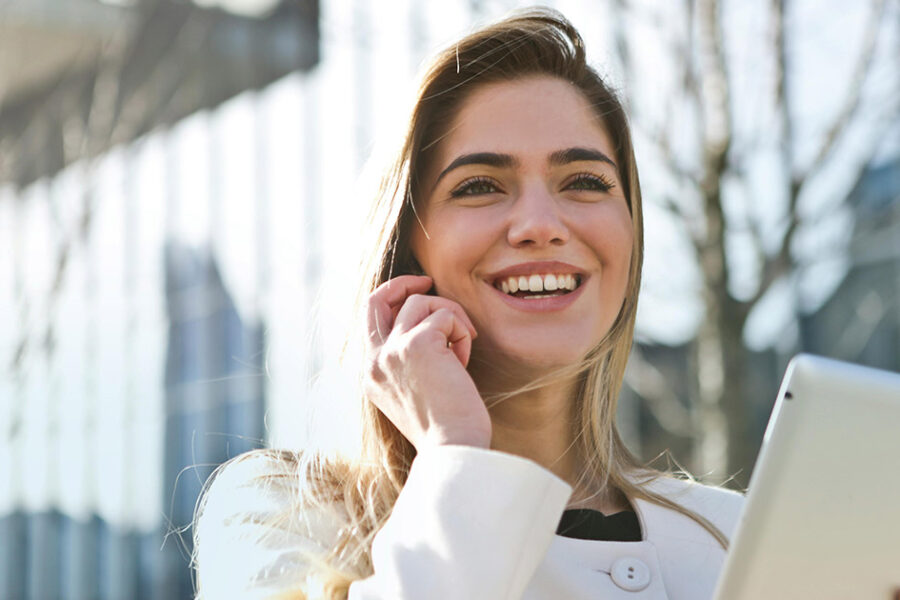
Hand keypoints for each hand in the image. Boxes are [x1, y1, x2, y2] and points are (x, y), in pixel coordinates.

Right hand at [365, 275, 491, 450]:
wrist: (453, 449)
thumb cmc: (445, 428)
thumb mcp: (414, 392)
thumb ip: (408, 361)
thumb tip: (427, 324)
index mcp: (370, 374)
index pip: (370, 319)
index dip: (393, 299)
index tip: (417, 294)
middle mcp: (374, 361)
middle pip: (378, 298)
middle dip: (404, 283)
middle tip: (429, 281)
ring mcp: (392, 351)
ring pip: (421, 302)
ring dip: (450, 317)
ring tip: (462, 348)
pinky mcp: (417, 344)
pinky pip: (446, 315)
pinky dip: (461, 332)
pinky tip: (464, 362)